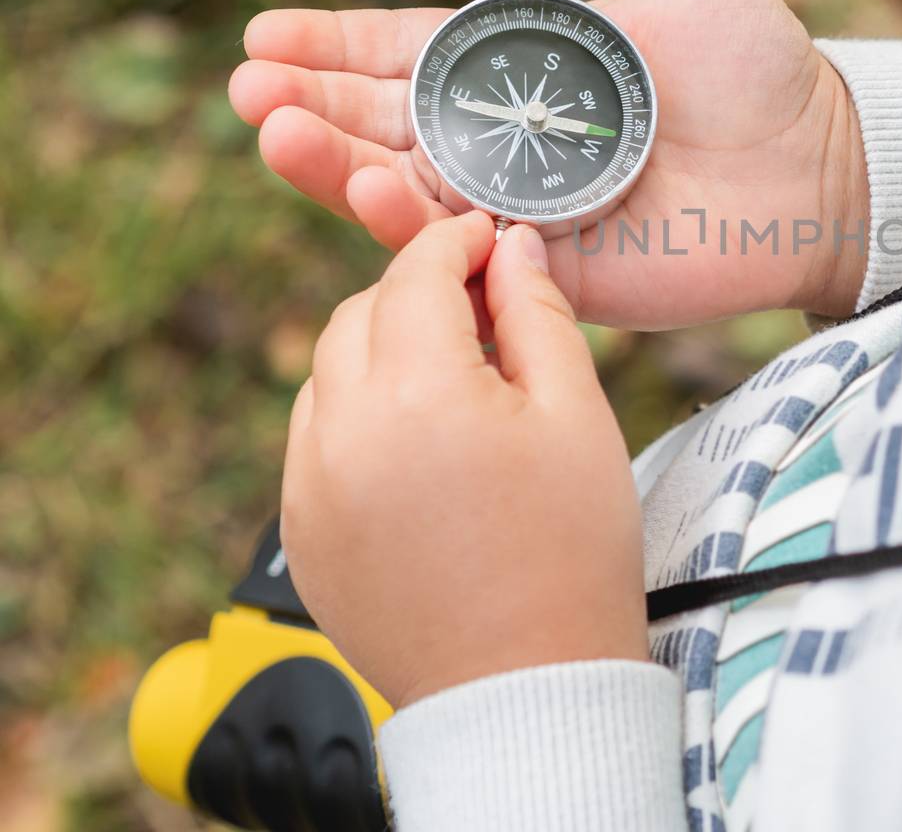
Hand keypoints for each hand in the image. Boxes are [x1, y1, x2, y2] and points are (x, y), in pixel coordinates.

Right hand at [229, 0, 869, 326]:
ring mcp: (525, 210)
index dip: (335, 45)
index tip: (262, 34)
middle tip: (247, 92)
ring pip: (411, 193)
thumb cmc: (764, 68)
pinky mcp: (554, 271)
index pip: (407, 54)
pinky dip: (420, 230)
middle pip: (389, 124)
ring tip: (276, 135)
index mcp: (520, 69)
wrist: (822, 168)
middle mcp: (507, 142)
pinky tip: (375, 196)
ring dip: (339, 167)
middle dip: (314, 107)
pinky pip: (472, 258)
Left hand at [280, 212, 647, 708]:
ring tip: (449, 374)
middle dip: (414, 291)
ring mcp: (308, 486)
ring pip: (327, 371)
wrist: (526, 686)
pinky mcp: (300, 531)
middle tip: (477, 303)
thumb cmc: (570, 551)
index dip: (456, 240)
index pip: (416, 271)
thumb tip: (512, 246)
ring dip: (378, 348)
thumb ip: (538, 313)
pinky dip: (354, 411)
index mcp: (416, 391)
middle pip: (359, 312)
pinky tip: (414, 435)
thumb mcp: (577, 414)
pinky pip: (313, 437)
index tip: (489, 239)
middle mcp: (340, 431)